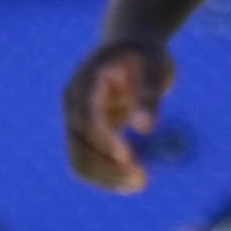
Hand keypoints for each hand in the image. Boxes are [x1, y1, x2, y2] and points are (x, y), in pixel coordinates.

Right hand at [62, 39, 175, 191]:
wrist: (131, 48)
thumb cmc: (145, 56)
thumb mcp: (155, 67)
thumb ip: (149, 95)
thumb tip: (144, 129)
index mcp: (87, 80)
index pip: (87, 116)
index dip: (104, 139)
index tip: (129, 157)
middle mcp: (74, 102)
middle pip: (78, 145)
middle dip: (107, 168)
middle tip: (143, 179)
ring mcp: (76, 119)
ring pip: (79, 161)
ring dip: (107, 177)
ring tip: (140, 181)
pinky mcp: (85, 134)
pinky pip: (88, 162)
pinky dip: (107, 175)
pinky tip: (132, 178)